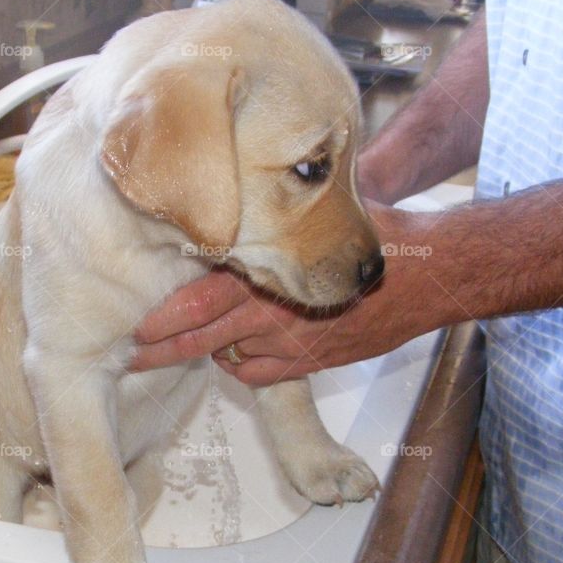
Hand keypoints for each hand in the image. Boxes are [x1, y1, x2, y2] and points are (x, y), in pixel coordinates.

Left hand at [131, 204, 454, 384]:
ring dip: (200, 354)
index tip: (136, 322)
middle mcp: (276, 312)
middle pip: (204, 336)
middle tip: (130, 354)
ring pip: (228, 357)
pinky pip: (260, 375)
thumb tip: (238, 187)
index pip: (202, 299)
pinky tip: (229, 355)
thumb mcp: (323, 211)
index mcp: (273, 272)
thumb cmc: (377, 236)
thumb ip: (280, 211)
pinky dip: (238, 367)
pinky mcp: (310, 363)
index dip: (166, 315)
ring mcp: (293, 343)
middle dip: (163, 348)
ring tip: (165, 355)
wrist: (432, 275)